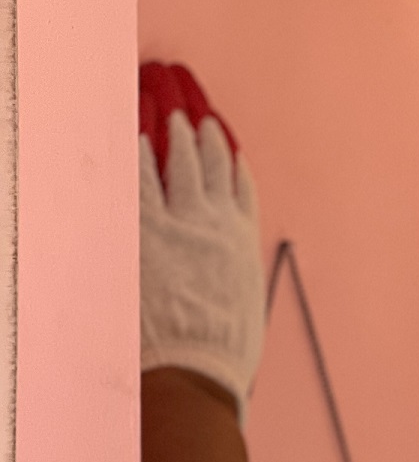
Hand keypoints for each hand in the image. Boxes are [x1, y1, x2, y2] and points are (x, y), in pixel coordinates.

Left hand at [139, 62, 263, 417]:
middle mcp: (217, 224)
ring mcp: (183, 225)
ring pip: (178, 156)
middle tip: (183, 86)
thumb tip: (219, 274)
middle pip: (208, 156)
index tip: (214, 122)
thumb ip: (228, 275)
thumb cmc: (215, 357)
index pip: (236, 178)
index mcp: (242, 241)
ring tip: (159, 88)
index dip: (224, 145)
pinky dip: (141, 146)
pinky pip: (144, 176)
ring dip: (168, 118)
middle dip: (194, 116)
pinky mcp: (149, 232)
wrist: (192, 374)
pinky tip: (134, 124)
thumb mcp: (239, 309)